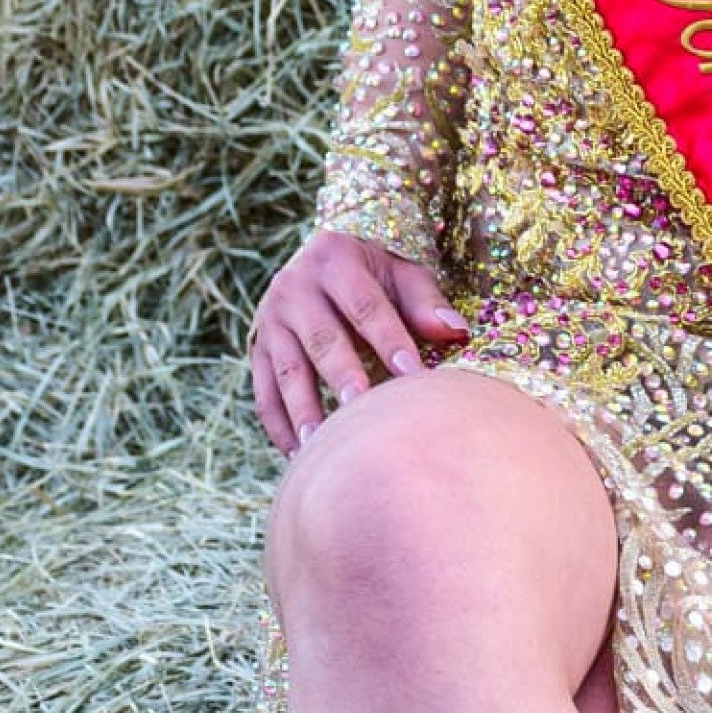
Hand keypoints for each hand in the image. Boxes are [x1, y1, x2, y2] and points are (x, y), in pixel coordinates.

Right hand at [245, 227, 469, 456]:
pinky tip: (298, 454)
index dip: (389, 340)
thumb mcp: (401, 272)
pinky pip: (263, 391)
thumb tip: (456, 332)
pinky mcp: (256, 347)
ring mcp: (270, 318)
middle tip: (362, 410)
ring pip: (287, 370)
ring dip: (304, 409)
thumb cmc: (375, 274)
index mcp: (334, 258)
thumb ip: (425, 302)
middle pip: (322, 339)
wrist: (321, 259)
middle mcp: (294, 286)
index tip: (414, 375)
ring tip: (320, 446)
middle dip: (343, 376)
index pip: (365, 305)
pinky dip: (278, 424)